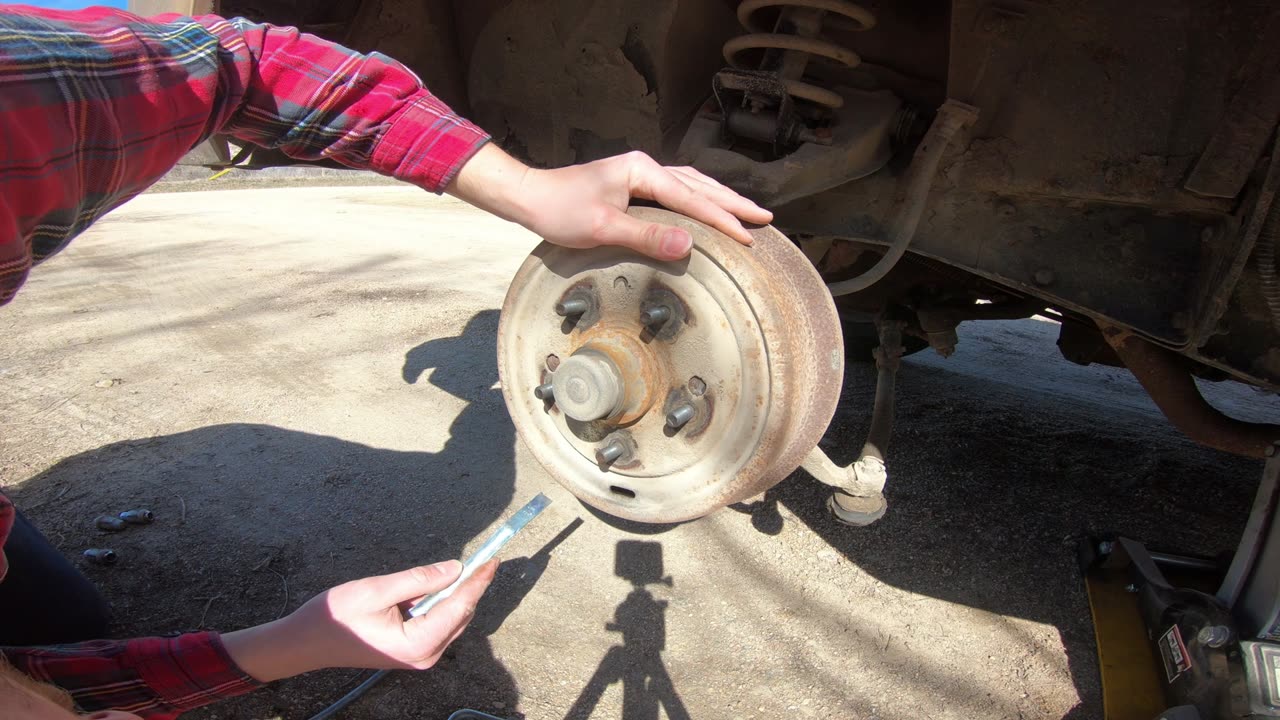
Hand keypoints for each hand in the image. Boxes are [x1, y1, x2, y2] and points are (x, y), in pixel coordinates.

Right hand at [222, 559, 497, 681]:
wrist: (308, 642)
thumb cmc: (337, 616)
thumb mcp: (378, 590)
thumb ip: (419, 579)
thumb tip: (456, 568)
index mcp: (418, 643)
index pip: (459, 606)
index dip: (477, 581)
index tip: (491, 559)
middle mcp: (425, 655)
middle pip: (460, 614)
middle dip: (472, 586)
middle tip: (485, 557)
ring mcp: (420, 656)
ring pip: (452, 619)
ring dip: (458, 594)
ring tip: (470, 567)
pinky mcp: (414, 650)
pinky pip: (438, 622)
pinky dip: (443, 602)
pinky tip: (442, 585)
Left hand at [447, 145, 772, 260]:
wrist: (528, 197)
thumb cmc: (559, 211)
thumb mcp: (602, 229)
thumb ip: (647, 237)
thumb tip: (690, 246)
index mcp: (642, 171)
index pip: (693, 198)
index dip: (723, 219)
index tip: (749, 236)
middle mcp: (645, 167)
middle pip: (700, 185)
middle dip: (733, 203)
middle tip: (766, 219)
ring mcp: (639, 175)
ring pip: (692, 185)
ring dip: (720, 199)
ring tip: (746, 213)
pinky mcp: (632, 185)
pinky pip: (677, 191)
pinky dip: (699, 199)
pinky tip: (706, 208)